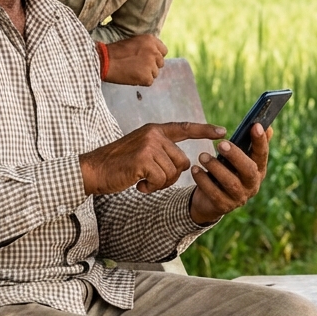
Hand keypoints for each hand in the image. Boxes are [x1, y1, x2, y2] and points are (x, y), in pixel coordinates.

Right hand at [79, 122, 225, 195]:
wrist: (94, 170)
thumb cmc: (118, 165)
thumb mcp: (141, 150)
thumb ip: (161, 151)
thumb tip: (185, 164)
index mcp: (155, 130)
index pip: (185, 128)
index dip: (205, 130)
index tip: (222, 131)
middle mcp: (154, 134)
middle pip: (182, 161)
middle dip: (170, 176)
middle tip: (149, 178)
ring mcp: (149, 145)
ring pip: (173, 173)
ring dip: (159, 183)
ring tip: (141, 180)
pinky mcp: (143, 159)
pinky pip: (161, 180)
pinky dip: (151, 187)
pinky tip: (138, 184)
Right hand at [104, 35, 167, 85]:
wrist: (104, 61)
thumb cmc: (115, 52)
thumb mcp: (134, 42)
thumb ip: (146, 47)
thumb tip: (155, 55)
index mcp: (151, 40)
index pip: (163, 51)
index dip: (155, 56)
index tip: (147, 59)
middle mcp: (154, 51)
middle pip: (160, 63)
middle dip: (151, 66)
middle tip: (138, 66)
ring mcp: (151, 64)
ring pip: (155, 73)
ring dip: (146, 74)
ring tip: (132, 71)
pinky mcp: (147, 77)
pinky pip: (149, 81)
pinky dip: (141, 81)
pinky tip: (131, 76)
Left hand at [189, 123, 271, 224]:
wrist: (211, 200)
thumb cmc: (227, 171)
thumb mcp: (238, 158)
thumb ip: (250, 143)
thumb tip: (266, 125)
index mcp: (258, 170)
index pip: (262, 154)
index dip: (260, 141)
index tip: (255, 125)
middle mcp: (252, 185)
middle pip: (248, 170)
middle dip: (235, 155)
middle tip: (221, 143)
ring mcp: (239, 197)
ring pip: (230, 182)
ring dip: (215, 167)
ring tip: (202, 156)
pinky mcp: (224, 206)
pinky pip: (214, 193)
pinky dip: (203, 180)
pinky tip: (195, 169)